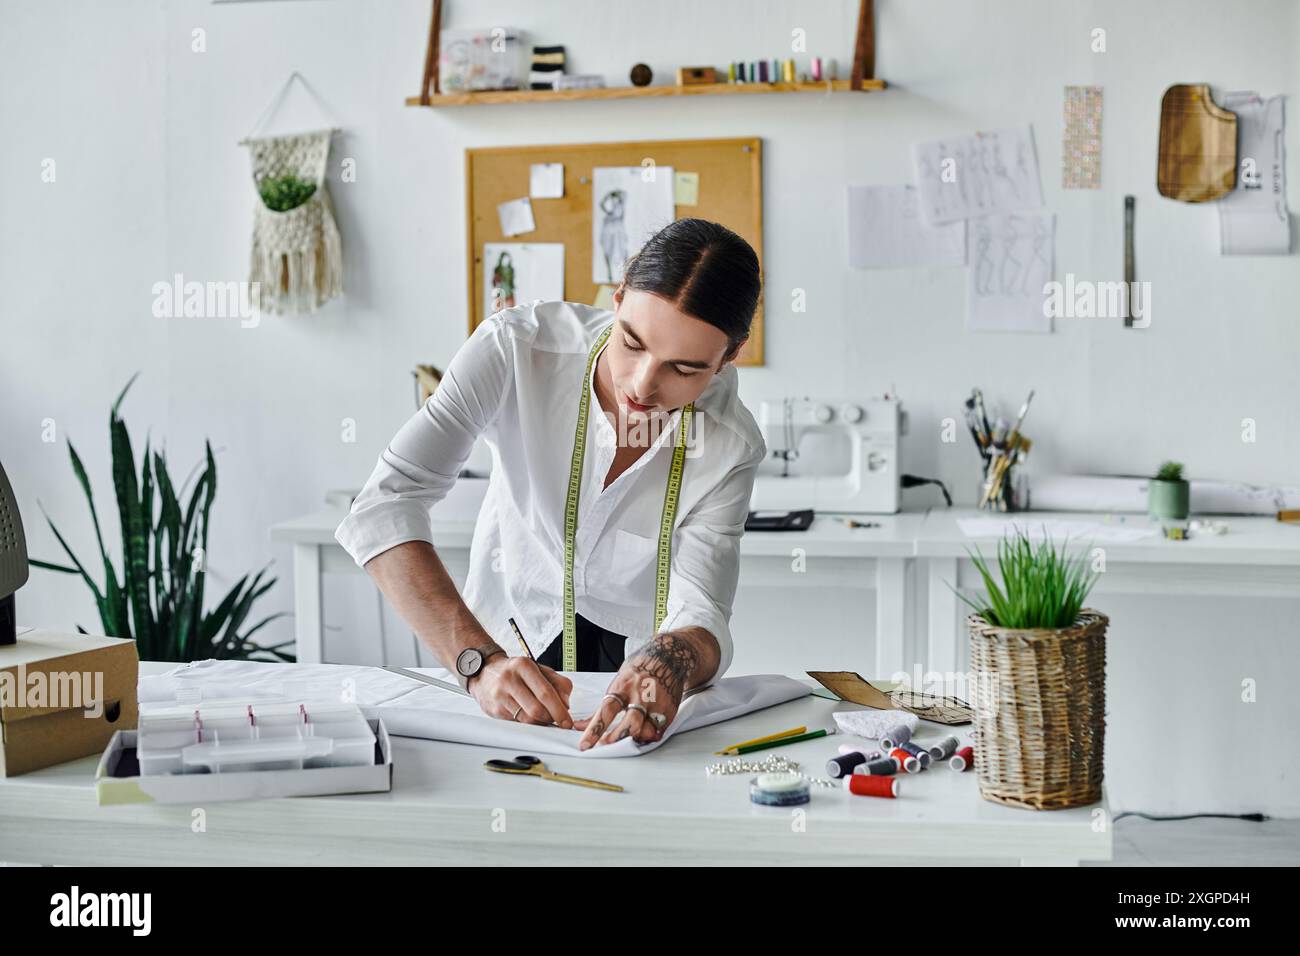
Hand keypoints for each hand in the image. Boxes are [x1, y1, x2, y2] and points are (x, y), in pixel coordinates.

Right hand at [469, 655, 574, 728]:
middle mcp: (509, 679)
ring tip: (543, 717)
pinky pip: (516, 723)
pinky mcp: (494, 709)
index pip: (545, 692)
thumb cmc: (515, 671)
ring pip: (526, 719)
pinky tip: (529, 716)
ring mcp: (499, 695)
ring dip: (540, 722)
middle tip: (557, 720)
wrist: (485, 671)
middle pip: (536, 709)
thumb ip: (558, 683)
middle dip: (550, 718)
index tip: (567, 721)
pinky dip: (527, 723)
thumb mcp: (538, 669)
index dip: (559, 710)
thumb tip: (566, 704)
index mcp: (523, 666)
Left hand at [574, 633, 699, 749]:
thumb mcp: (619, 681)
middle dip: (617, 738)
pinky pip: (658, 731)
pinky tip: (643, 736)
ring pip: (646, 731)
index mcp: (624, 687)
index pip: (606, 711)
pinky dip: (648, 736)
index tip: (585, 744)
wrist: (669, 656)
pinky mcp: (668, 711)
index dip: (595, 730)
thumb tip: (581, 725)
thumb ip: (602, 706)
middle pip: (630, 724)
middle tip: (606, 745)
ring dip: (634, 739)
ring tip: (626, 740)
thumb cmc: (641, 668)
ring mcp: (657, 704)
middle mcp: (641, 696)